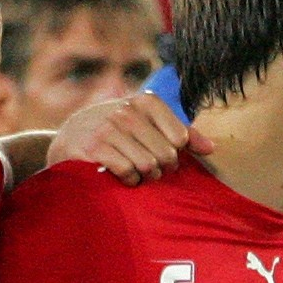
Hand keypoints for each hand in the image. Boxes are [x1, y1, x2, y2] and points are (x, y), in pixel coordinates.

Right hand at [49, 92, 203, 184]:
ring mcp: (108, 129)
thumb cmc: (117, 131)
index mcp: (144, 102)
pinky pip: (127, 172)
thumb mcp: (147, 123)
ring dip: (145, 176)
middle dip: (162, 168)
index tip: (165, 154)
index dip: (176, 152)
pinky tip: (124, 176)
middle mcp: (126, 112)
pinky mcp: (94, 148)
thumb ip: (181, 133)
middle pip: (166, 154)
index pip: (180, 136)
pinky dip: (129, 180)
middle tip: (151, 170)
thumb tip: (211, 148)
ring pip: (148, 165)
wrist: (71, 135)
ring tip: (137, 173)